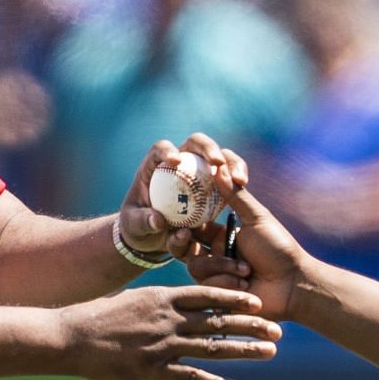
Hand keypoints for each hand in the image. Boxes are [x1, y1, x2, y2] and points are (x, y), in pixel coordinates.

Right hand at [59, 285, 279, 379]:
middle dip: (252, 324)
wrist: (71, 337)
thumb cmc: (98, 318)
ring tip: (269, 352)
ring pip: (213, 346)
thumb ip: (157, 301)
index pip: (207, 295)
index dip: (235, 297)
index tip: (258, 300)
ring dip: (244, 350)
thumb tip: (171, 299)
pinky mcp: (154, 369)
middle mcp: (169, 319)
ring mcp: (163, 344)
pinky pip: (192, 377)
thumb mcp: (131, 299)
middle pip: (219, 320)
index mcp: (163, 298)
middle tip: (279, 329)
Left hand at [116, 133, 248, 261]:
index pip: (161, 148)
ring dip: (230, 162)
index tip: (175, 161)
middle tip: (217, 163)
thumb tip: (158, 220)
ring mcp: (200, 170)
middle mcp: (180, 161)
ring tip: (238, 179)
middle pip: (195, 143)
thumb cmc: (140, 226)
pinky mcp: (215, 184)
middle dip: (208, 148)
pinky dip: (237, 176)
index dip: (168, 150)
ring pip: (218, 155)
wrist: (155, 236)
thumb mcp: (135, 226)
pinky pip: (229, 175)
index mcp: (155, 165)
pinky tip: (243, 184)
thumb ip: (143, 221)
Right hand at [186, 173, 312, 322]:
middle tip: (184, 237)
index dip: (181, 220)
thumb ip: (235, 196)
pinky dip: (227, 281)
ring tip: (246, 269)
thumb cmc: (280, 249)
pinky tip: (246, 284)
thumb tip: (219, 166)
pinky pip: (207, 284)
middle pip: (183, 247)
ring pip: (195, 266)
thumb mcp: (257, 218)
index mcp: (221, 235)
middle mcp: (215, 254)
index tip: (176, 213)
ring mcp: (214, 275)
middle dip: (179, 242)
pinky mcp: (217, 294)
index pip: (193, 225)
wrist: (294, 284)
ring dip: (221, 266)